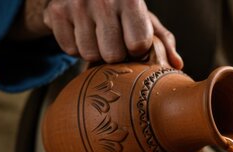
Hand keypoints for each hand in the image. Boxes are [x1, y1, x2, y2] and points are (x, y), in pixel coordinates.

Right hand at [14, 0, 182, 66]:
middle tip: (114, 39)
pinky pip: (69, 49)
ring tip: (97, 34)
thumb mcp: (144, 18)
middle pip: (112, 55)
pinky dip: (76, 46)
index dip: (136, 48)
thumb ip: (162, 41)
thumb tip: (177, 64)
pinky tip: (81, 31)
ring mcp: (76, 4)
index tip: (134, 41)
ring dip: (95, 51)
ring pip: (89, 55)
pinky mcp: (55, 12)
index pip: (137, 44)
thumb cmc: (120, 7)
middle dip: (115, 53)